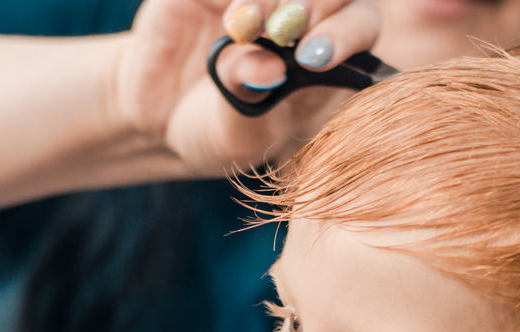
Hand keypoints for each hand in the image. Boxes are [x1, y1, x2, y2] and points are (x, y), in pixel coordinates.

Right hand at [116, 0, 381, 175]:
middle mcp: (303, 14)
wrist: (160, 121)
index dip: (344, 34)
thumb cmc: (218, 130)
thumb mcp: (237, 132)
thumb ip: (252, 100)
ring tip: (244, 25)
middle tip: (283, 29)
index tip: (312, 57)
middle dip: (312, 4)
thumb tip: (269, 68)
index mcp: (327, 53)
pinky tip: (231, 19)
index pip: (359, 26)